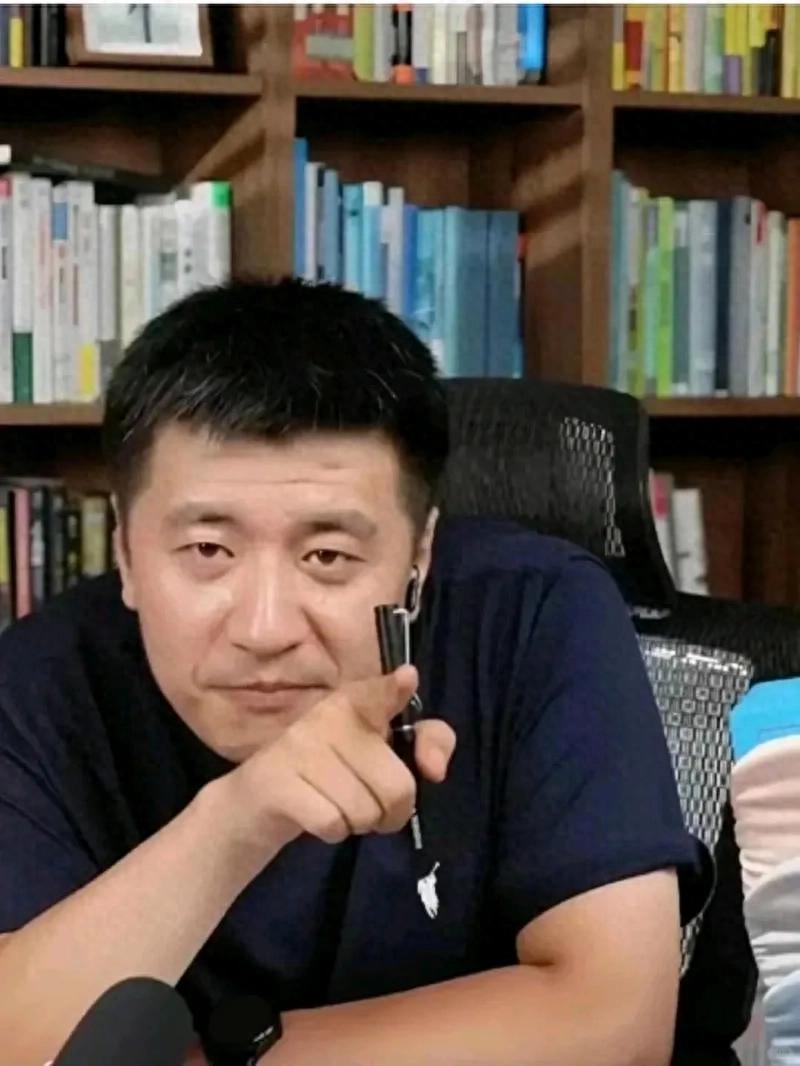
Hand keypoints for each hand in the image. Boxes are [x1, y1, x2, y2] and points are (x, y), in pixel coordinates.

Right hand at [217, 665, 455, 860]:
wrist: (254, 805)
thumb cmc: (328, 776)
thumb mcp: (378, 756)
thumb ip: (422, 749)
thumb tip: (434, 767)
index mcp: (350, 703)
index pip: (379, 693)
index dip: (395, 690)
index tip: (407, 678)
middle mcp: (325, 718)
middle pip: (397, 786)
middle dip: (392, 812)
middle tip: (371, 805)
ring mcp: (298, 748)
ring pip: (366, 810)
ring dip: (359, 823)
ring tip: (339, 807)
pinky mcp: (279, 783)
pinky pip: (334, 824)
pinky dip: (334, 832)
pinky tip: (318, 816)